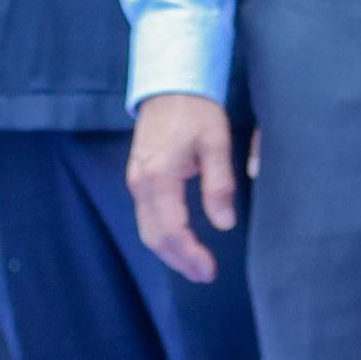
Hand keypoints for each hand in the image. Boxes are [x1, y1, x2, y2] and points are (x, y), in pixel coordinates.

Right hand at [126, 92, 240, 281]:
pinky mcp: (139, 177)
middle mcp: (141, 183)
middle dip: (179, 260)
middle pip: (154, 236)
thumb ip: (219, 184)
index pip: (172, 229)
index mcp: (159, 177)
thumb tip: (224, 223)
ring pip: (147, 229)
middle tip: (204, 275)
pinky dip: (161, 235)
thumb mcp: (216, 143)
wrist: (170, 84)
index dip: (190, 254)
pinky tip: (179, 242)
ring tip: (194, 266)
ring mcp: (136, 181)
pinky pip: (146, 217)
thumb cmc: (196, 110)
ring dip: (169, 252)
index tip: (210, 270)